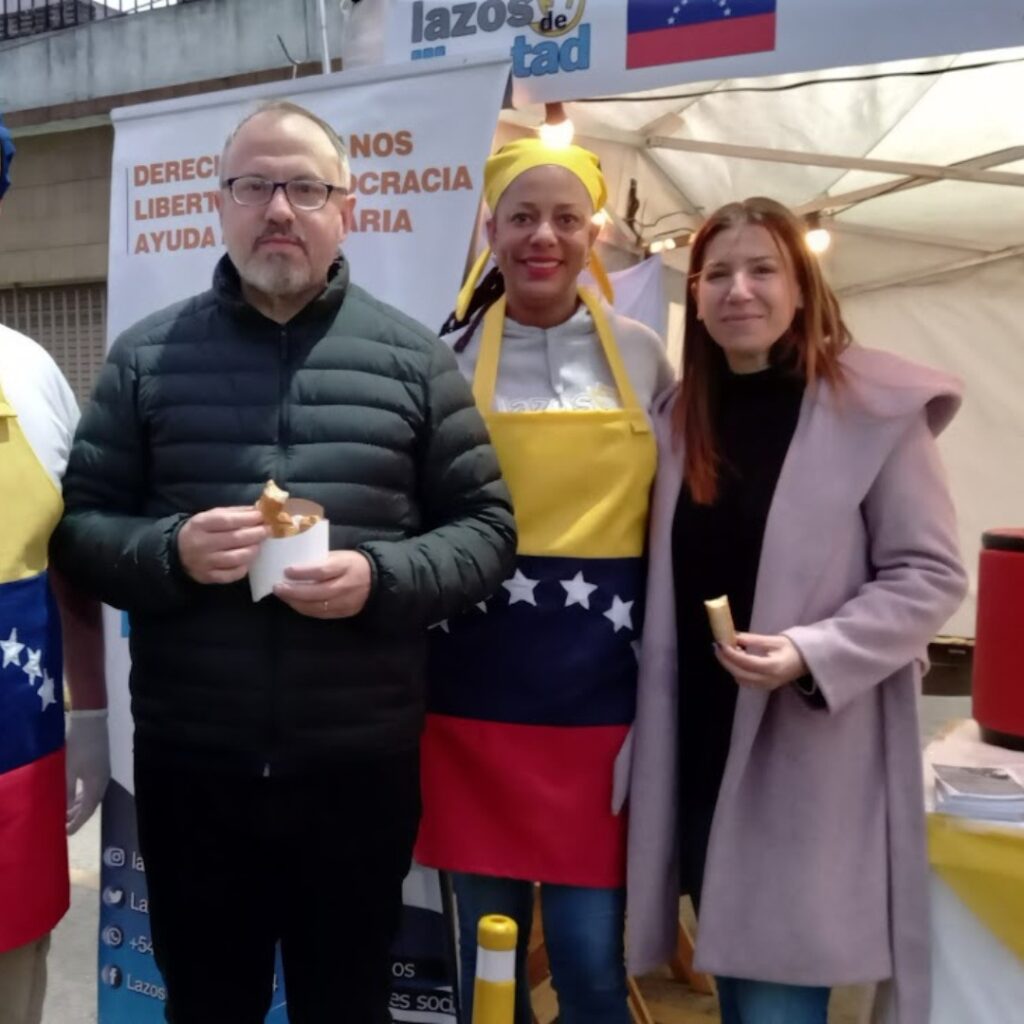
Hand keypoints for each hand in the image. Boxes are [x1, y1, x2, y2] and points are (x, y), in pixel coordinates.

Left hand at [65, 709, 110, 834]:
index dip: (77, 823)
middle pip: (92, 805)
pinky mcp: (100, 765)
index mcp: (97, 783)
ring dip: (80, 806)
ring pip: (92, 796)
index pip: (88, 810)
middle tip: (63, 826)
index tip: (66, 833)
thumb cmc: (78, 746)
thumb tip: (64, 810)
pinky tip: (73, 797)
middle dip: (78, 817)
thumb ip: (66, 792)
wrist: (90, 721)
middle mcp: (103, 780)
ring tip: (66, 815)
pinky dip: (82, 796)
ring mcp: (103, 772)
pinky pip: (92, 787)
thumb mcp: (68, 770)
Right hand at [178, 507, 267, 583]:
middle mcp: (201, 544)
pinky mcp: (208, 577)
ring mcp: (205, 562)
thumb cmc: (201, 530)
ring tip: (259, 545)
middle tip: (267, 531)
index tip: (262, 517)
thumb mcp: (211, 516)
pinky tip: (247, 560)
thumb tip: (258, 510)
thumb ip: (234, 512)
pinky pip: (232, 575)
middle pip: (235, 539)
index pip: (228, 521)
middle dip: (256, 534)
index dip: (248, 518)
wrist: (177, 551)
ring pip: (236, 558)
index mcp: (201, 524)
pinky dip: (243, 567)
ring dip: (253, 550)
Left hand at [274, 550, 372, 618]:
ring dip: (296, 602)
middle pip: (317, 592)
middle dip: (294, 591)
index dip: (303, 572)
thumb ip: (320, 561)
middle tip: (278, 587)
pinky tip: (294, 603)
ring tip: (282, 595)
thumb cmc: (352, 563)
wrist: (375, 580)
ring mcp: (345, 602)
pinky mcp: (343, 613)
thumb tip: (294, 564)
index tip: (287, 570)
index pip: (322, 571)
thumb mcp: (340, 555)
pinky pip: (320, 614)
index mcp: (345, 566)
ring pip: (317, 606)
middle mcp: (346, 586)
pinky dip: (305, 609)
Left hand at [714, 633, 807, 691]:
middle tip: (717, 646)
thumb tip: (733, 636)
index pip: (746, 663)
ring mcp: (766, 686)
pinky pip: (745, 681)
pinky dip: (737, 670)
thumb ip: (753, 640)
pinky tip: (736, 658)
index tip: (720, 643)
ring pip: (740, 679)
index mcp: (773, 667)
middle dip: (725, 660)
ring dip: (730, 666)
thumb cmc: (794, 648)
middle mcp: (768, 680)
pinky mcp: (765, 687)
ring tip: (726, 650)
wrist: (809, 662)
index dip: (731, 654)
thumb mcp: (775, 640)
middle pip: (740, 673)